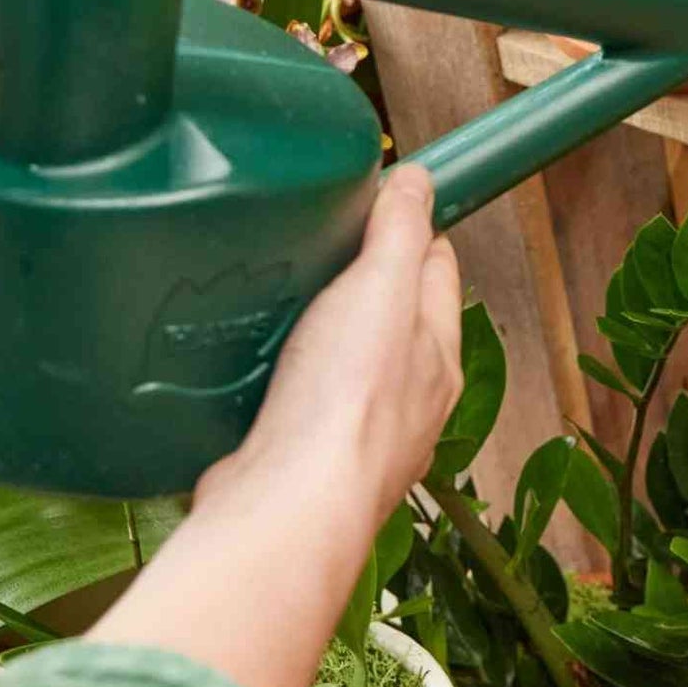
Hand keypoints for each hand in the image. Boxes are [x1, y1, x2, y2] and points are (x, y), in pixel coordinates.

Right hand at [199, 166, 463, 519]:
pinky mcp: (305, 461)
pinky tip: (249, 366)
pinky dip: (280, 381)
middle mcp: (409, 400)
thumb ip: (400, 232)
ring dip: (318, 335)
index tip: (383, 199)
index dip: (413, 228)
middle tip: (319, 247)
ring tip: (278, 301)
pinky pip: (298, 405)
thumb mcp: (380, 288)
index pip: (436, 269)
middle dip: (363, 282)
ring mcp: (358, 436)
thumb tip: (420, 181)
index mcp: (438, 354)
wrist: (288, 506)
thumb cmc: (346, 401)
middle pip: (393, 320)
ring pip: (346, 366)